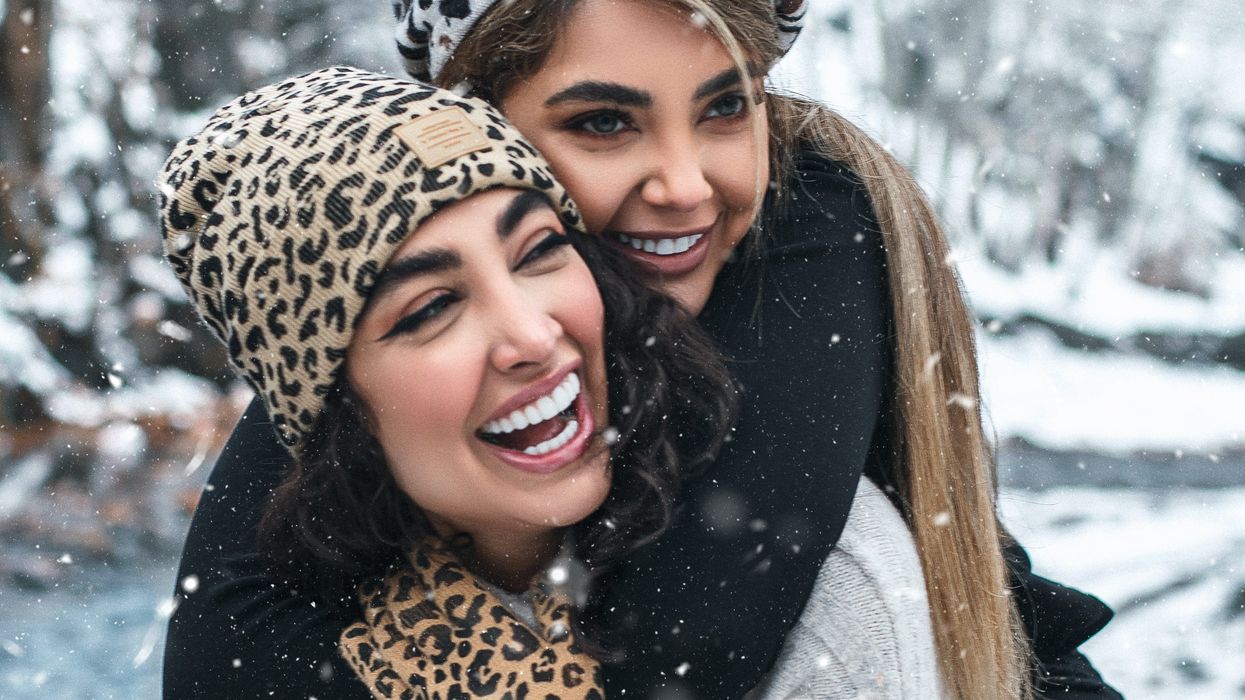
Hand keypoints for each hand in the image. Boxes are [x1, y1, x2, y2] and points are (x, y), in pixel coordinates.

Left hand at [341, 543, 601, 698]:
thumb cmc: (561, 699)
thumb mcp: (573, 654)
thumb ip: (556, 611)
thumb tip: (551, 574)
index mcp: (491, 632)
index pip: (449, 584)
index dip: (429, 559)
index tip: (419, 543)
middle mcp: (455, 653)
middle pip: (413, 607)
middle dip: (398, 581)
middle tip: (392, 566)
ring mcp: (432, 684)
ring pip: (391, 637)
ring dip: (376, 610)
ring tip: (370, 591)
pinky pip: (383, 679)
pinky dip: (365, 654)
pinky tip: (355, 637)